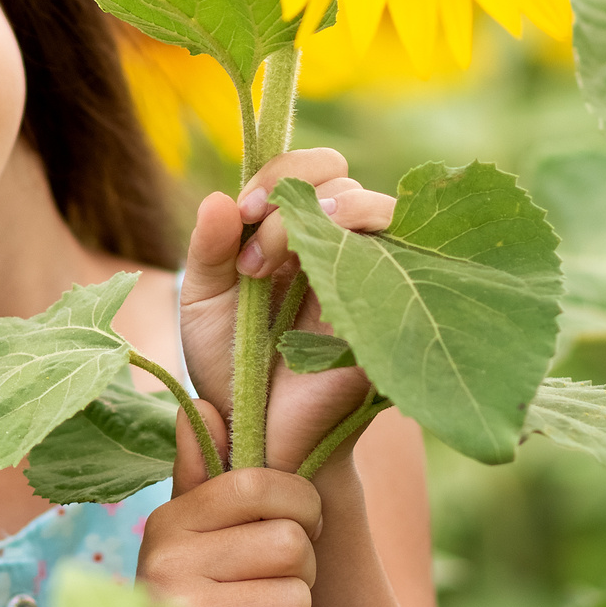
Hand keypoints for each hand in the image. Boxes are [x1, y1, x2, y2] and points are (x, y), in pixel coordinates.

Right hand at [136, 405, 321, 606]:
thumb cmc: (192, 600)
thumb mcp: (188, 537)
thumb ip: (199, 475)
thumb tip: (198, 403)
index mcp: (168, 521)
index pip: (256, 482)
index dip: (299, 500)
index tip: (302, 521)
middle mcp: (168, 560)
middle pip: (289, 540)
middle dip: (302, 564)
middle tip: (276, 579)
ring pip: (297, 589)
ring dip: (296, 606)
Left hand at [179, 151, 395, 475]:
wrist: (256, 435)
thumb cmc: (232, 368)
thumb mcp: (206, 304)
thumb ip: (208, 250)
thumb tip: (217, 198)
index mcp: (295, 233)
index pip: (307, 170)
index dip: (279, 174)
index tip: (244, 211)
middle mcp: (337, 247)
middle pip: (341, 178)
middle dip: (292, 195)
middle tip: (252, 246)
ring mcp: (370, 277)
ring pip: (376, 208)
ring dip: (318, 219)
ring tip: (266, 267)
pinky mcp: (391, 313)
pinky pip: (399, 266)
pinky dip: (360, 256)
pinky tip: (313, 283)